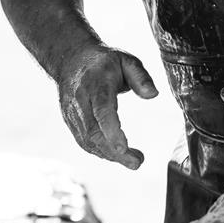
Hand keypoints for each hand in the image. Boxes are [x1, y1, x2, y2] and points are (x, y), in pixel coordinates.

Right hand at [57, 45, 157, 169]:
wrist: (71, 59)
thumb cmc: (104, 62)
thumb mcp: (126, 61)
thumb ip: (141, 77)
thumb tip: (153, 94)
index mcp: (96, 84)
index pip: (102, 110)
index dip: (111, 131)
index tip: (124, 148)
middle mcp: (81, 100)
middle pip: (94, 132)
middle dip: (114, 152)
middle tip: (137, 162)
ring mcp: (73, 113)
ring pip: (88, 140)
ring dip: (110, 155)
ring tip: (133, 161)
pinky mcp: (70, 122)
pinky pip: (84, 141)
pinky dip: (100, 152)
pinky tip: (116, 154)